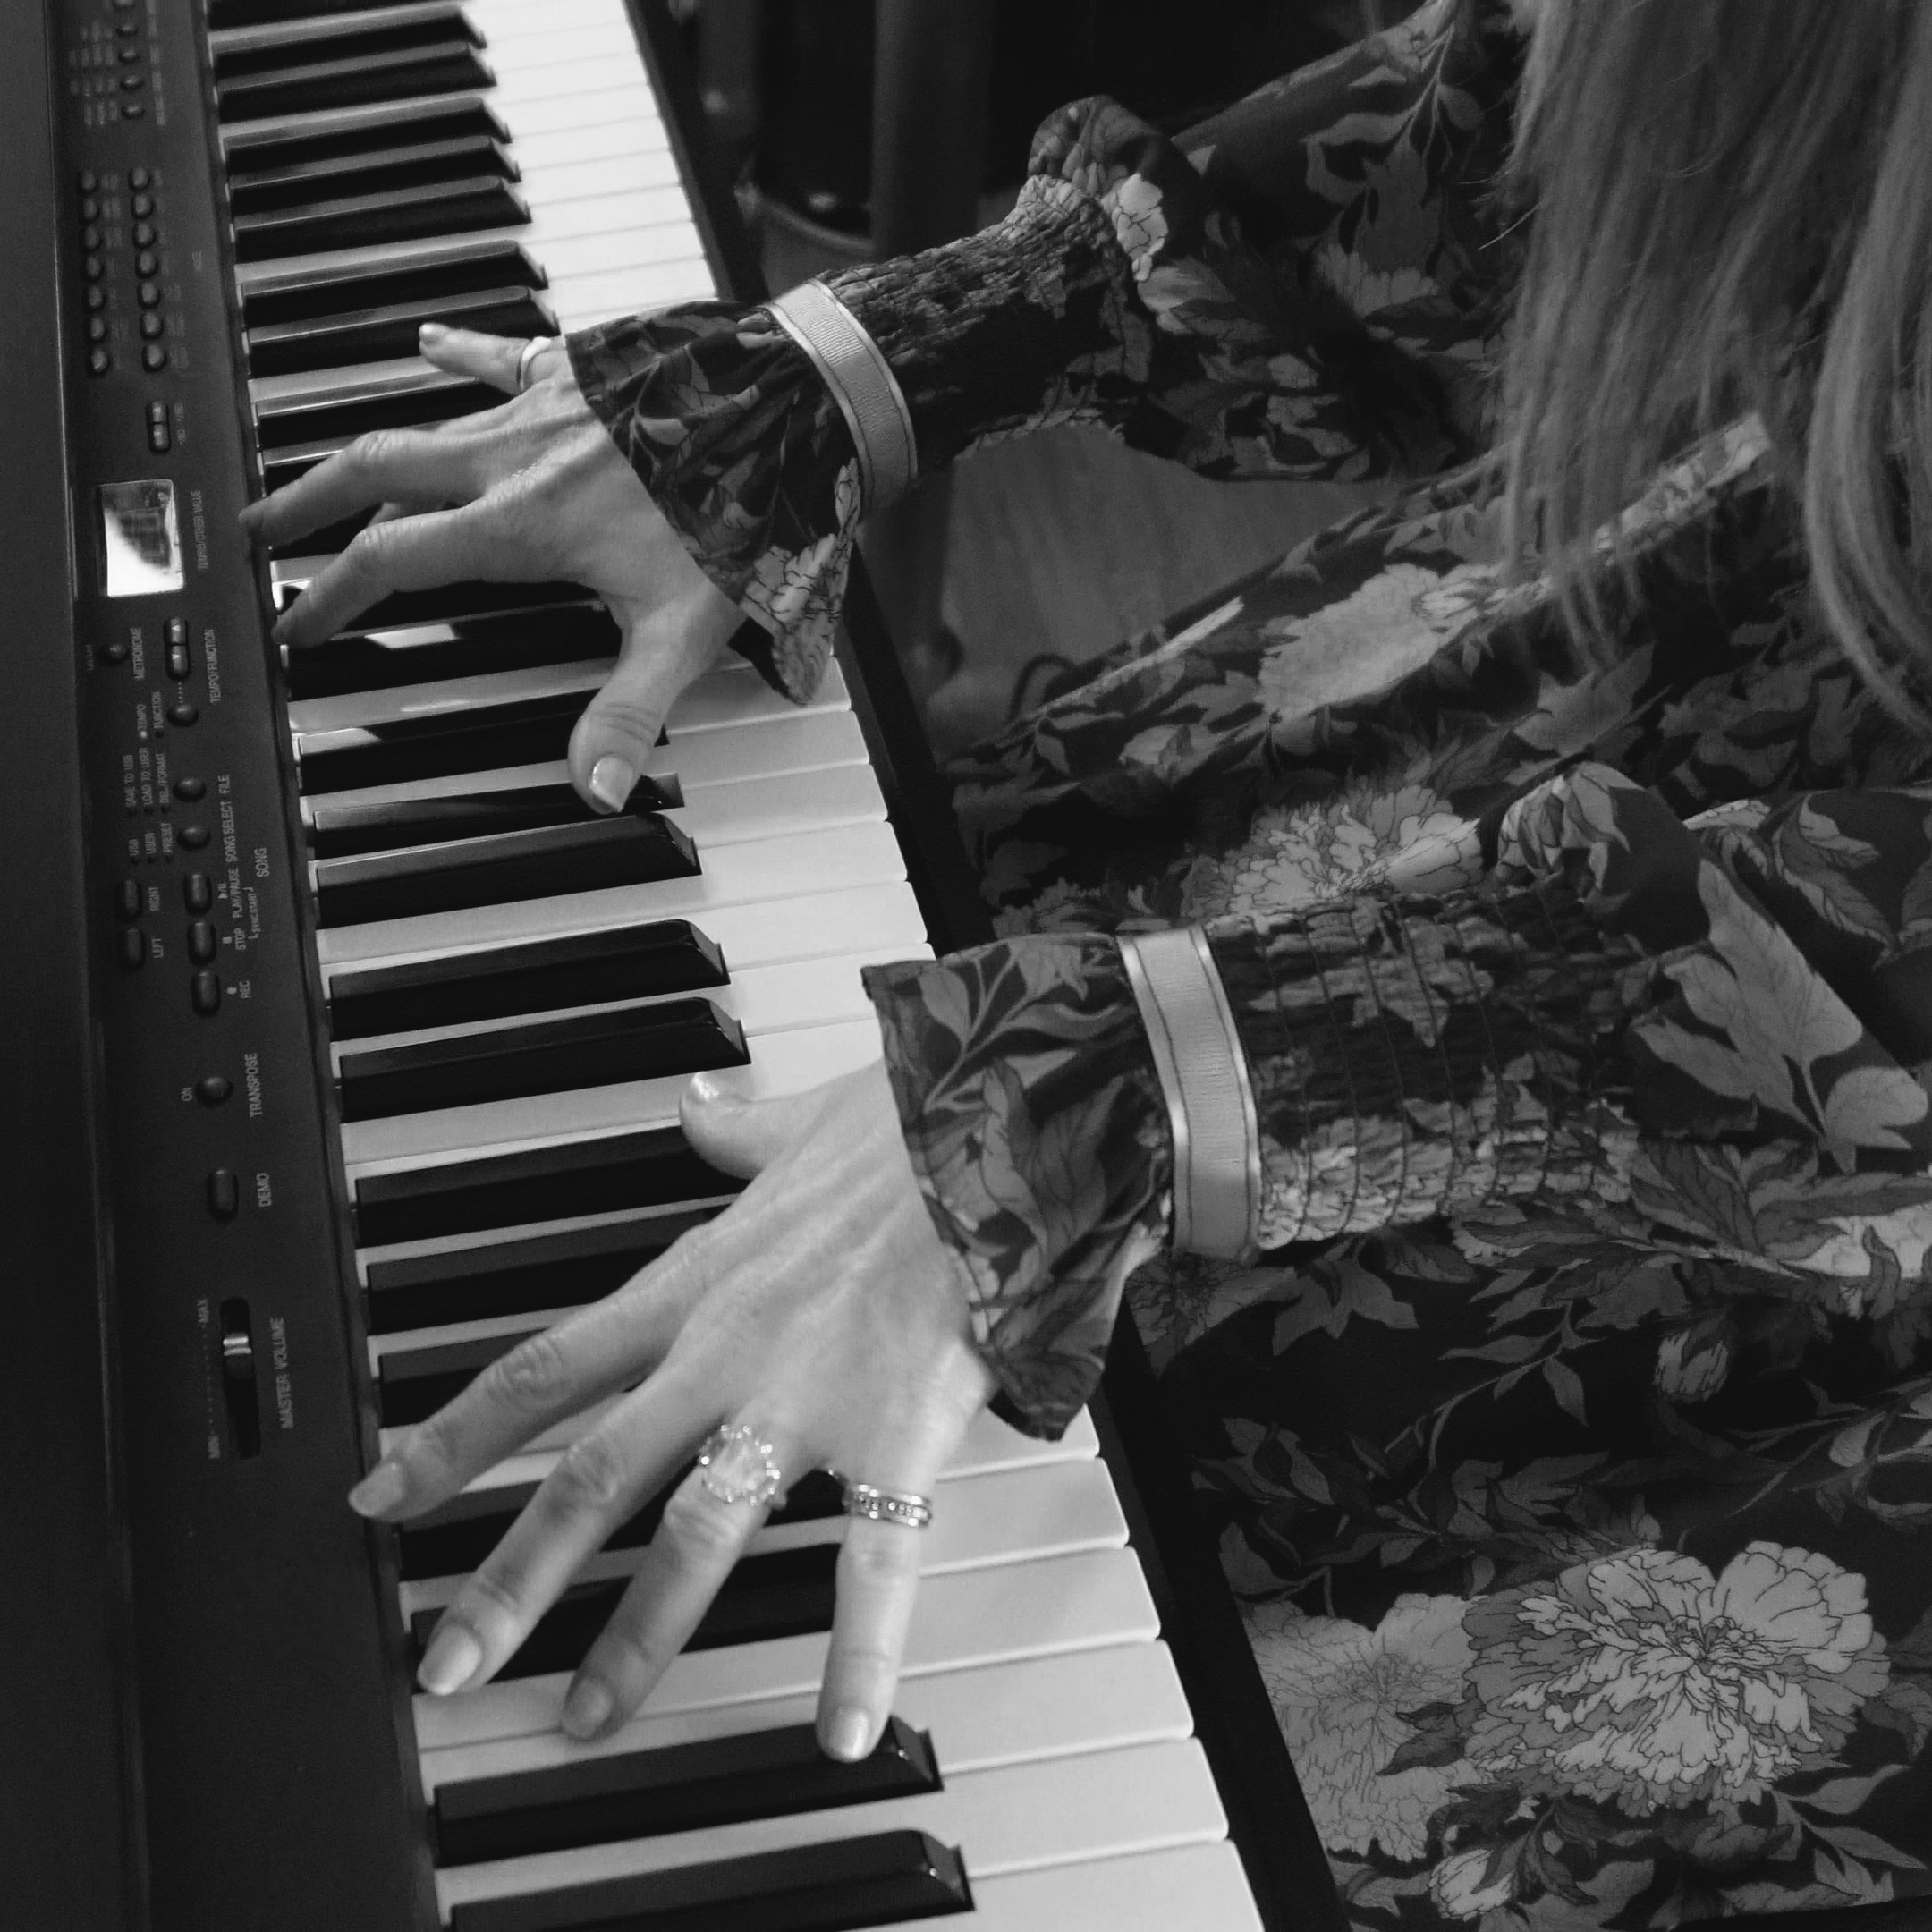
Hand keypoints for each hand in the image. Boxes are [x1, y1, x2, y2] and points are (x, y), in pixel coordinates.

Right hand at [239, 324, 743, 812]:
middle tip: (260, 534)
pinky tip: (429, 341)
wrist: (786, 410)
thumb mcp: (680, 632)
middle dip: (308, 507)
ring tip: (320, 469)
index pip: (394, 561)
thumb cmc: (738, 516)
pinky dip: (458, 353)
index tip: (296, 621)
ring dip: (367, 451)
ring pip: (424, 424)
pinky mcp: (573, 371)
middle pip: (376, 475)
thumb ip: (628, 712)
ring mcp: (537, 408)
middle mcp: (510, 459)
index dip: (334, 595)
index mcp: (520, 525)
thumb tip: (594, 788)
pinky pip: (497, 356)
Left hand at [347, 1062, 994, 1758]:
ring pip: (695, 1532)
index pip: (546, 1370)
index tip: (385, 1496)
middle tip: (447, 1663)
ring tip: (587, 1717)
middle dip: (510, 1576)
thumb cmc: (903, 1127)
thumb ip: (736, 1135)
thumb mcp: (796, 1125)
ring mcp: (804, 1399)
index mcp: (696, 1282)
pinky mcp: (895, 1430)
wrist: (993, 1124)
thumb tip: (702, 1111)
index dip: (455, 1440)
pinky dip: (858, 1650)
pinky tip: (843, 1728)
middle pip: (589, 1473)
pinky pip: (875, 1560)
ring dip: (636, 1633)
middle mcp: (726, 1351)